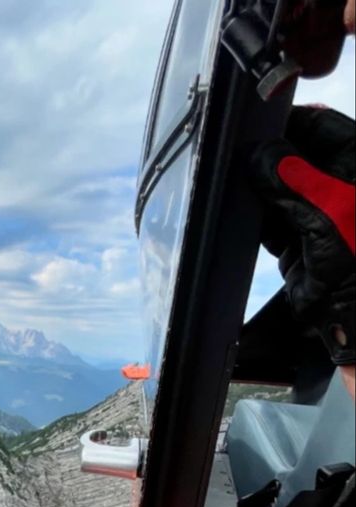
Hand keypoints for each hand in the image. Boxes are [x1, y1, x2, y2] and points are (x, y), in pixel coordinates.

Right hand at [250, 106, 354, 365]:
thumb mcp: (329, 211)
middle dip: (264, 157)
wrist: (353, 314)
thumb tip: (260, 154)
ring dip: (254, 189)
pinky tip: (237, 213)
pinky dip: (251, 218)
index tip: (253, 127)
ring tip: (230, 184)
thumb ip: (293, 180)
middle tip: (233, 156)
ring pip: (275, 187)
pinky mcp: (294, 239)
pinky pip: (265, 219)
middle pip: (292, 156)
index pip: (318, 126)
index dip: (286, 123)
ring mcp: (314, 211)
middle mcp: (336, 184)